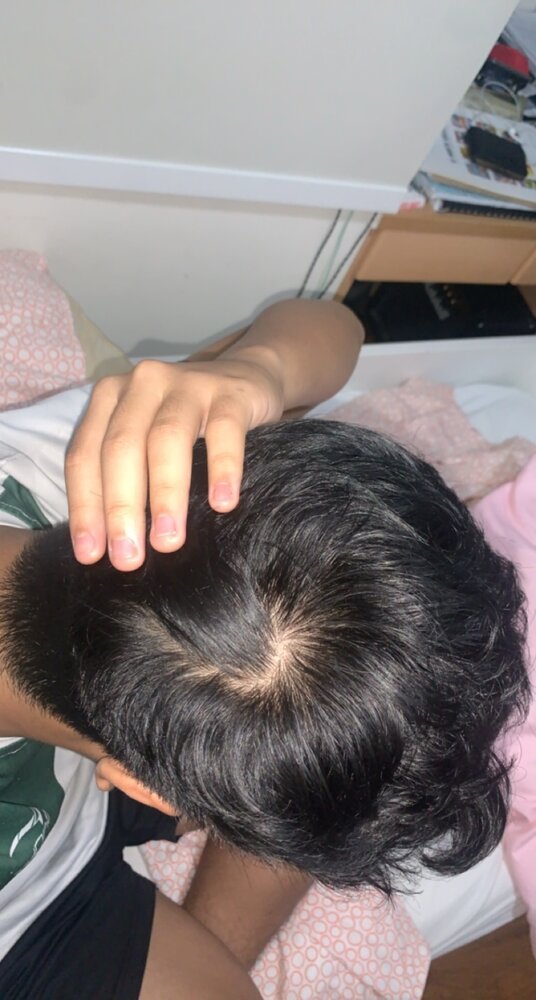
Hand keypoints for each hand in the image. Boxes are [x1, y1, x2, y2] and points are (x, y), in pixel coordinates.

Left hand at [65, 355, 283, 569]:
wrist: (247, 377)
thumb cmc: (190, 424)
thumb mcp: (148, 439)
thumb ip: (127, 475)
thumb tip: (115, 547)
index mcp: (110, 399)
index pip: (85, 456)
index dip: (85, 507)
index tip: (91, 555)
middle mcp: (142, 385)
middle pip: (121, 448)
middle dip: (121, 508)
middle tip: (128, 558)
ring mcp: (187, 384)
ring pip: (167, 439)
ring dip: (165, 494)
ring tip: (168, 541)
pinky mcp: (230, 394)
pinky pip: (224, 432)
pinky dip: (222, 469)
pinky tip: (223, 504)